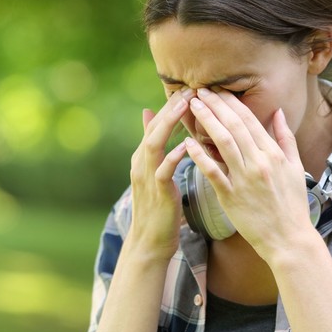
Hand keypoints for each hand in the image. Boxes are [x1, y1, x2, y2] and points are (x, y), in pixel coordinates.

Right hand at [128, 88, 193, 258]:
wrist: (150, 242)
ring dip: (170, 124)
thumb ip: (155, 147)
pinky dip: (174, 156)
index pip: (156, 125)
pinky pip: (163, 171)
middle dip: (171, 108)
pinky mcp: (157, 193)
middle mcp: (141, 164)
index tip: (190, 89)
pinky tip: (186, 146)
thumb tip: (151, 117)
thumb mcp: (156, 174)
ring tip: (186, 107)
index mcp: (143, 158)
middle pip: (154, 128)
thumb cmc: (159, 208)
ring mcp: (147, 178)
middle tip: (189, 89)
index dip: (171, 106)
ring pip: (154, 144)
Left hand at [185, 88, 313, 259]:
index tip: (218, 90)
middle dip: (216, 105)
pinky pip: (213, 172)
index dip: (232, 103)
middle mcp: (259, 162)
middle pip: (234, 126)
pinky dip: (200, 156)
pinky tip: (188, 143)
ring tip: (193, 106)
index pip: (250, 120)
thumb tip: (279, 112)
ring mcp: (245, 179)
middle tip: (199, 90)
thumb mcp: (296, 168)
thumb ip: (286, 138)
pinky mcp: (231, 196)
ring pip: (223, 143)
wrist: (288, 239)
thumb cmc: (292, 205)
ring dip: (207, 121)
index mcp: (274, 154)